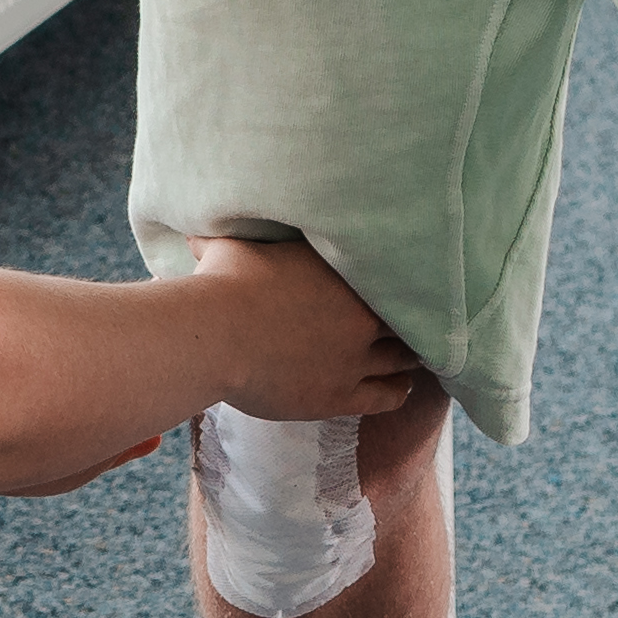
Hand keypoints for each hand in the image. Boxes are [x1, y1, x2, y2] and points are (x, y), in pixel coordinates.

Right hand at [178, 232, 428, 429]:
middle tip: (412, 317)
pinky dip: (400, 389)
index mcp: (340, 271)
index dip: (393, 275)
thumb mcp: (231, 246)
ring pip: (404, 356)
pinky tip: (403, 385)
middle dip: (408, 315)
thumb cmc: (219, 286)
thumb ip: (236, 234)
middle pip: (406, 314)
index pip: (388, 269)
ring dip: (410, 353)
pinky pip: (388, 395)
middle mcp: (359, 312)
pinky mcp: (342, 394)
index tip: (393, 277)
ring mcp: (354, 356)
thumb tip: (203, 222)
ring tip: (415, 351)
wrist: (215, 337)